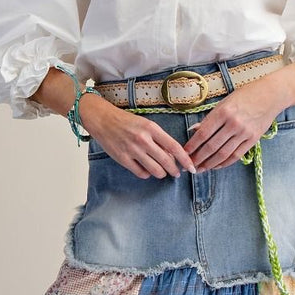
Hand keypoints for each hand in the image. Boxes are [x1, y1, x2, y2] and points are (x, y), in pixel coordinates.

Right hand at [78, 93, 196, 179]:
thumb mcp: (146, 124)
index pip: (174, 147)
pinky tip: (146, 169)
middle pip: (167, 162)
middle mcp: (143, 140)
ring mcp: (132, 150)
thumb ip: (159, 139)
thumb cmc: (126, 121)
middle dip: (175, 170)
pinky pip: (141, 173)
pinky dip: (147, 174)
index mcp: (151, 128)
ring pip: (155, 170)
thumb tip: (172, 156)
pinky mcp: (123, 159)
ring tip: (162, 172)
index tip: (191, 167)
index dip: (185, 160)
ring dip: (162, 173)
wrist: (102, 120)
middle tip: (176, 173)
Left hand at [184, 77, 281, 169]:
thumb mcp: (224, 102)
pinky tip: (216, 166)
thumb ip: (210, 118)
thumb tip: (194, 130)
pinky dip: (225, 163)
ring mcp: (244, 133)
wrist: (270, 95)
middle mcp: (233, 123)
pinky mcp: (253, 139)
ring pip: (223, 154)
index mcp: (223, 112)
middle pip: (211, 146)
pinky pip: (236, 155)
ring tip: (200, 169)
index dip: (192, 146)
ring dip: (209, 164)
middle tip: (189, 166)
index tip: (184, 153)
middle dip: (198, 158)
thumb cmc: (245, 95)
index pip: (203, 134)